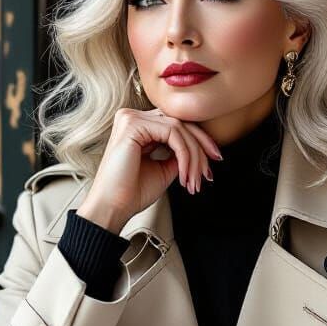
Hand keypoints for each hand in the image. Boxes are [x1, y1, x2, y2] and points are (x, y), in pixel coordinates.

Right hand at [77, 107, 222, 230]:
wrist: (113, 208)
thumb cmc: (132, 192)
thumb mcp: (164, 169)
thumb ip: (179, 154)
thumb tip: (199, 148)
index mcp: (138, 126)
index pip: (176, 124)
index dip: (199, 142)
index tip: (213, 161)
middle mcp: (133, 117)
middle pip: (180, 122)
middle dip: (201, 147)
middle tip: (209, 171)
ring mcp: (131, 118)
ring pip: (179, 128)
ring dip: (194, 156)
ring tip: (194, 180)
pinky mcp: (132, 124)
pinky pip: (172, 133)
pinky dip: (184, 155)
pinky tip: (184, 174)